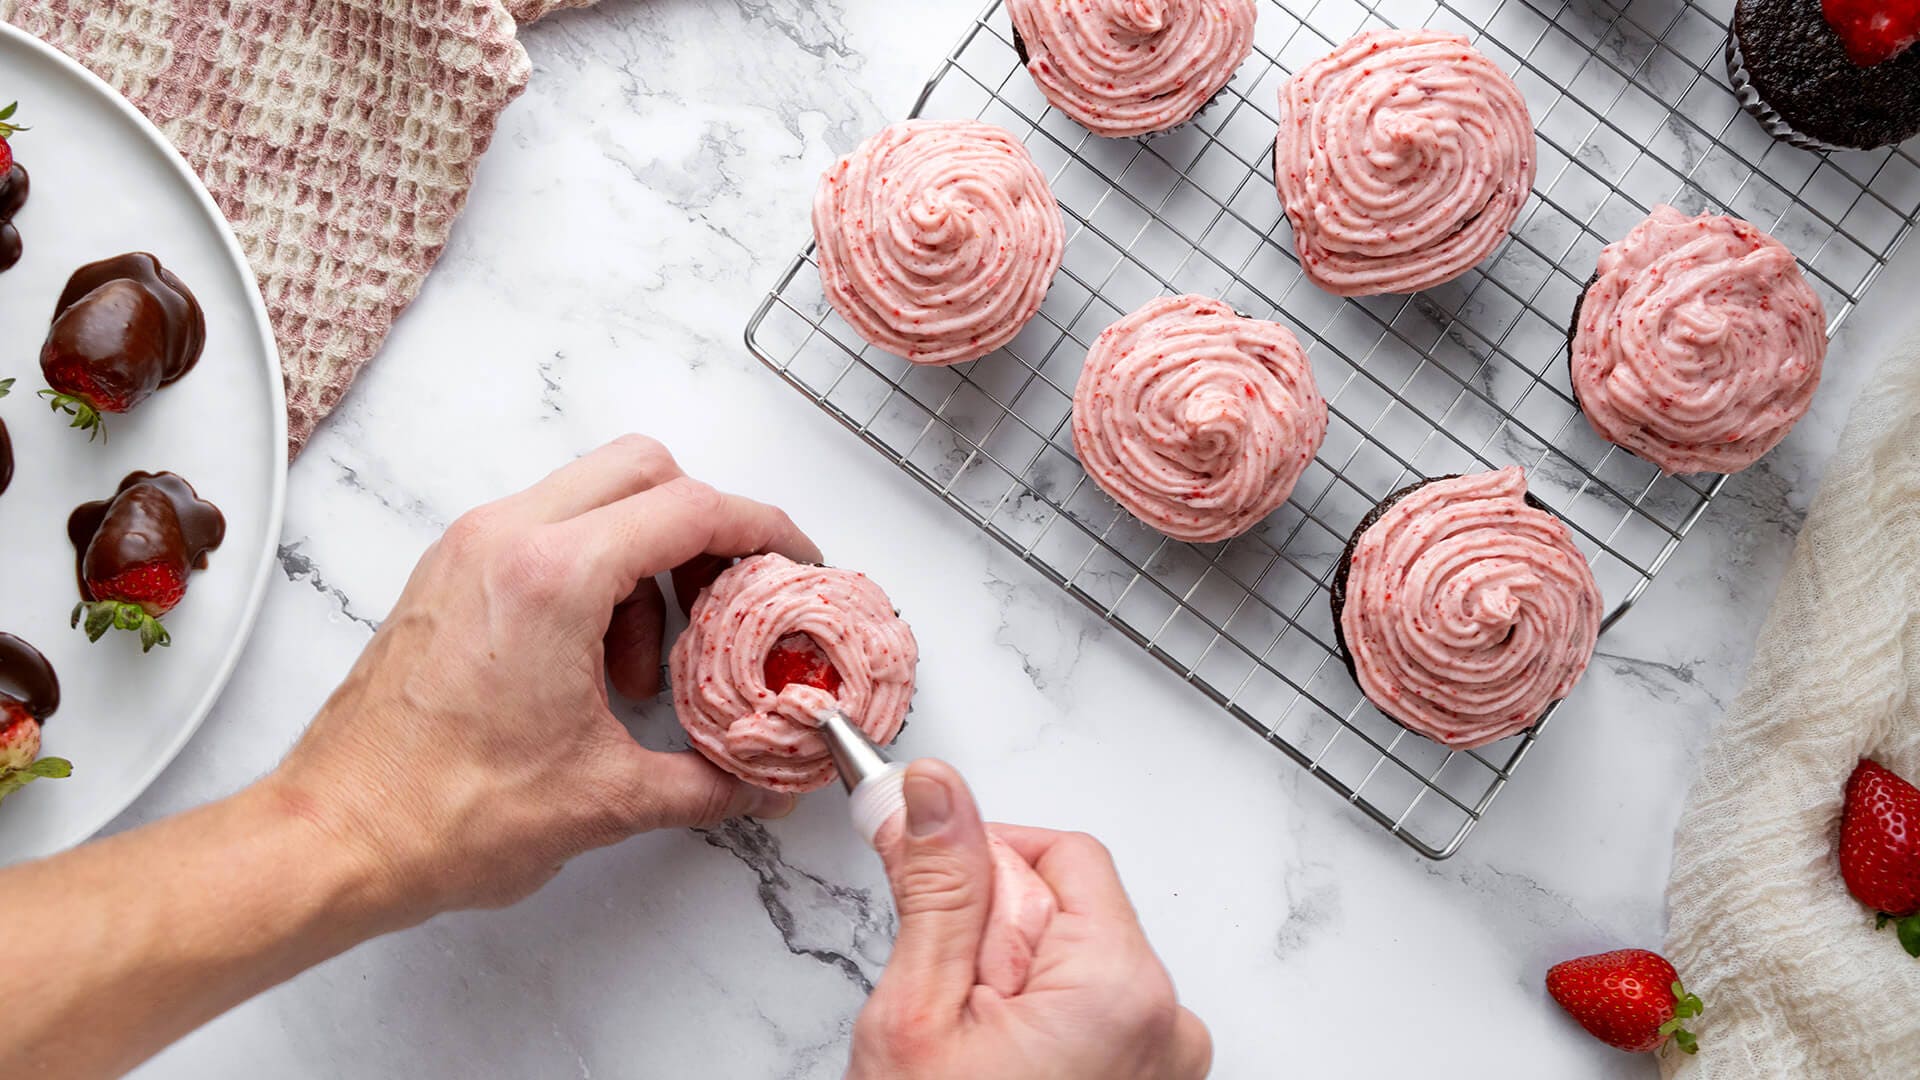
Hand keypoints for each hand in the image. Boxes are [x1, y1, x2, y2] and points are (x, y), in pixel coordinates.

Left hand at [270, 435, 816, 921]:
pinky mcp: (447, 574)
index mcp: (551, 577)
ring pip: (591, 496)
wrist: (335, 837)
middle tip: (728, 598)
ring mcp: (468, 548)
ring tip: (645, 665)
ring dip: (643, 558)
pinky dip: (592, 572)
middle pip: (643, 470)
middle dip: (703, 526)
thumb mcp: (605, 799)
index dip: (762, 529)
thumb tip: (763, 782)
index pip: (689, 508)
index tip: (795, 559)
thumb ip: (708, 783)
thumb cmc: (442, 812)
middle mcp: (504, 539)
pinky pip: (544, 532)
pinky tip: (595, 664)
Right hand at [850, 760, 1211, 1078]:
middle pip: (1070, 910)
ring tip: (970, 1054)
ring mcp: (1166, 1063)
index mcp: (1120, 986)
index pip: (1059, 854)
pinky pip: (1093, 1018)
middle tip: (945, 1007)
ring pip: (1074, 965)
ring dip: (1014, 986)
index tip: (930, 888)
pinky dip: (1040, 1027)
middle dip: (994, 937)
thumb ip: (938, 888)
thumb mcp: (921, 1012)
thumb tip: (933, 792)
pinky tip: (1000, 1073)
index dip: (982, 861)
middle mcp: (1167, 1021)